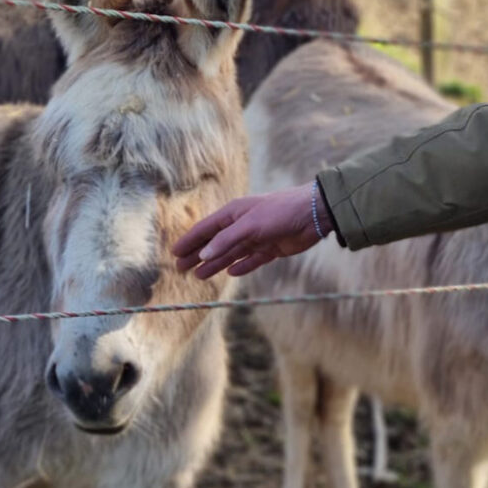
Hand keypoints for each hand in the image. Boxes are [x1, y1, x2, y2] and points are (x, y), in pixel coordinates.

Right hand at [172, 184, 331, 278]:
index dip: (190, 240)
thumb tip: (203, 255)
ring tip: (199, 275)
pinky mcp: (272, 247)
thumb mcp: (249, 225)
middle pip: (215, 243)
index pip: (206, 229)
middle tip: (180, 269)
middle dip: (197, 255)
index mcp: (234, 214)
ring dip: (215, 264)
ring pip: (231, 253)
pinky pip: (252, 259)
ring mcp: (257, 237)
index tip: (173, 252)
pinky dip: (241, 266)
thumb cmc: (280, 211)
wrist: (313, 214)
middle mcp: (244, 225)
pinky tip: (231, 272)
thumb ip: (226, 241)